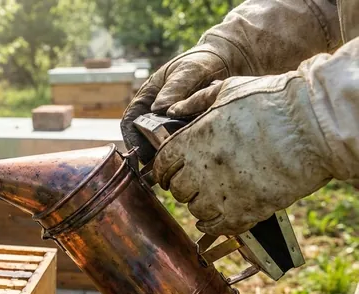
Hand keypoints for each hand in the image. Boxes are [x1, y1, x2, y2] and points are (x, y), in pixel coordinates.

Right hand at [121, 45, 235, 162]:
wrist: (230, 61)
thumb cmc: (202, 61)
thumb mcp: (188, 71)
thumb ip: (174, 88)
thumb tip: (159, 109)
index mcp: (148, 98)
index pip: (131, 122)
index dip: (132, 140)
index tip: (141, 155)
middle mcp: (157, 113)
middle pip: (147, 139)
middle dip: (152, 153)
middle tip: (163, 165)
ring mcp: (174, 123)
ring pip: (166, 144)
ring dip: (171, 153)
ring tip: (180, 162)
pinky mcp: (191, 130)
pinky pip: (185, 143)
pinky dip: (189, 149)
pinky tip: (198, 153)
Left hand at [153, 73, 332, 235]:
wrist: (313, 125)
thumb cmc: (273, 101)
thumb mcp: (229, 90)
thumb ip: (196, 100)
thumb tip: (172, 108)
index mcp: (193, 139)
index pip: (162, 164)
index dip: (163, 170)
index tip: (168, 173)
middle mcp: (202, 168)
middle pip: (177, 189)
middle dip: (182, 187)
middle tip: (192, 185)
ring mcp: (223, 192)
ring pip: (196, 209)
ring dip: (200, 205)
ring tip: (209, 198)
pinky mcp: (246, 210)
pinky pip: (218, 227)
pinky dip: (214, 225)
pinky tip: (216, 218)